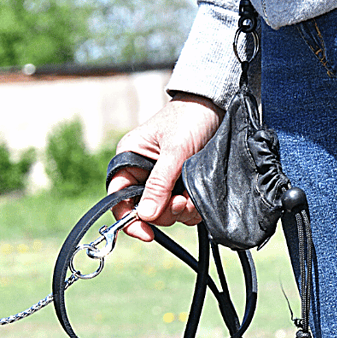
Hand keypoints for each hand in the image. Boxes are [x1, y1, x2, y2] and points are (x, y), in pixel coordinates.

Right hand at [108, 92, 223, 241]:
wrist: (218, 104)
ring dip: (181, 210)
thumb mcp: (174, 151)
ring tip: (193, 197)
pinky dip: (192, 208)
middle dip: (164, 211)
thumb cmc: (190, 117)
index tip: (146, 233)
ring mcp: (163, 180)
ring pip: (165, 211)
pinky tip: (198, 197)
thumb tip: (145, 215)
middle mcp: (143, 172)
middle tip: (182, 202)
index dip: (129, 218)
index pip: (119, 197)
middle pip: (144, 209)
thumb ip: (159, 184)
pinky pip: (182, 208)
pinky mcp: (181, 184)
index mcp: (130, 160)